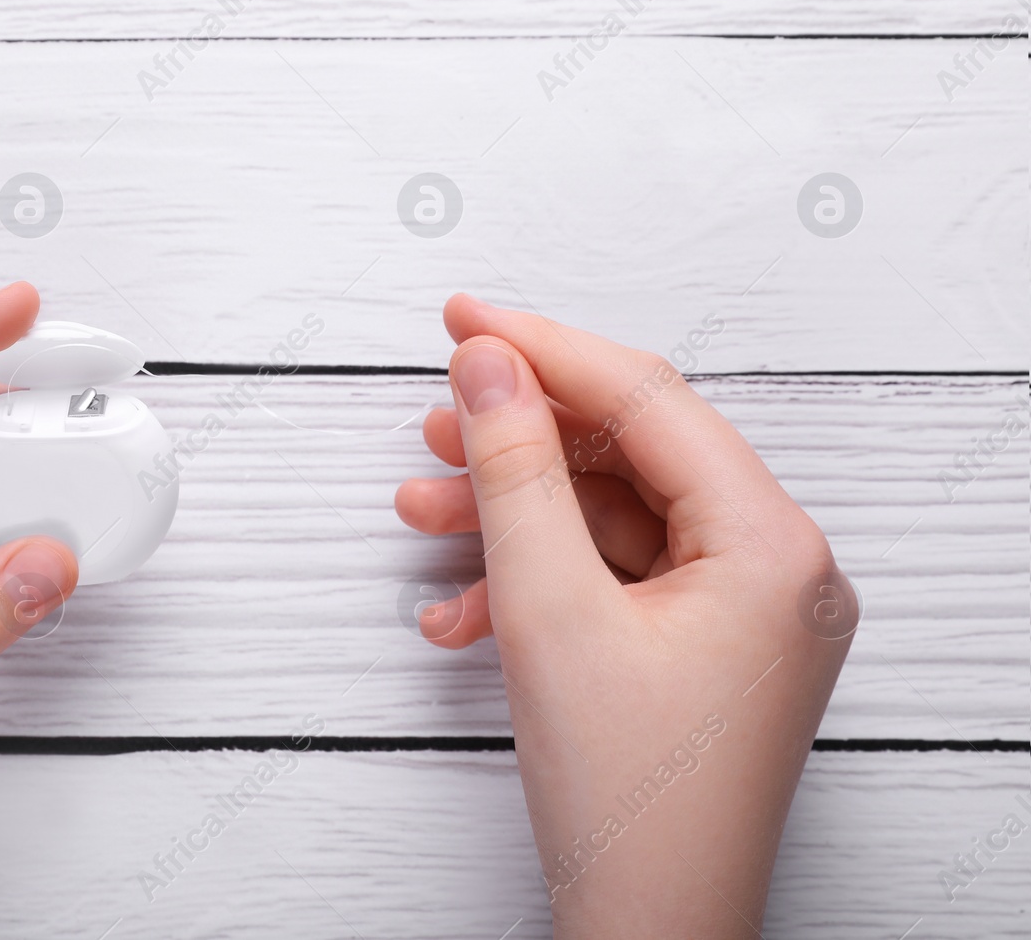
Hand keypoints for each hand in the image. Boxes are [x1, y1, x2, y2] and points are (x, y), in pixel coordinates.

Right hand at [395, 294, 854, 937]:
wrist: (646, 933)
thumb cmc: (631, 803)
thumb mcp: (548, 612)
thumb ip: (515, 473)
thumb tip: (491, 366)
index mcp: (770, 545)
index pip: (647, 401)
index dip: (543, 348)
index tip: (464, 318)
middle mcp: (773, 567)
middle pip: (629, 454)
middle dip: (518, 442)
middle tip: (437, 422)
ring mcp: (740, 611)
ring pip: (611, 517)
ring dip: (511, 514)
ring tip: (424, 515)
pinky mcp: (700, 647)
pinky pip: (612, 577)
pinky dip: (534, 579)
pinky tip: (460, 609)